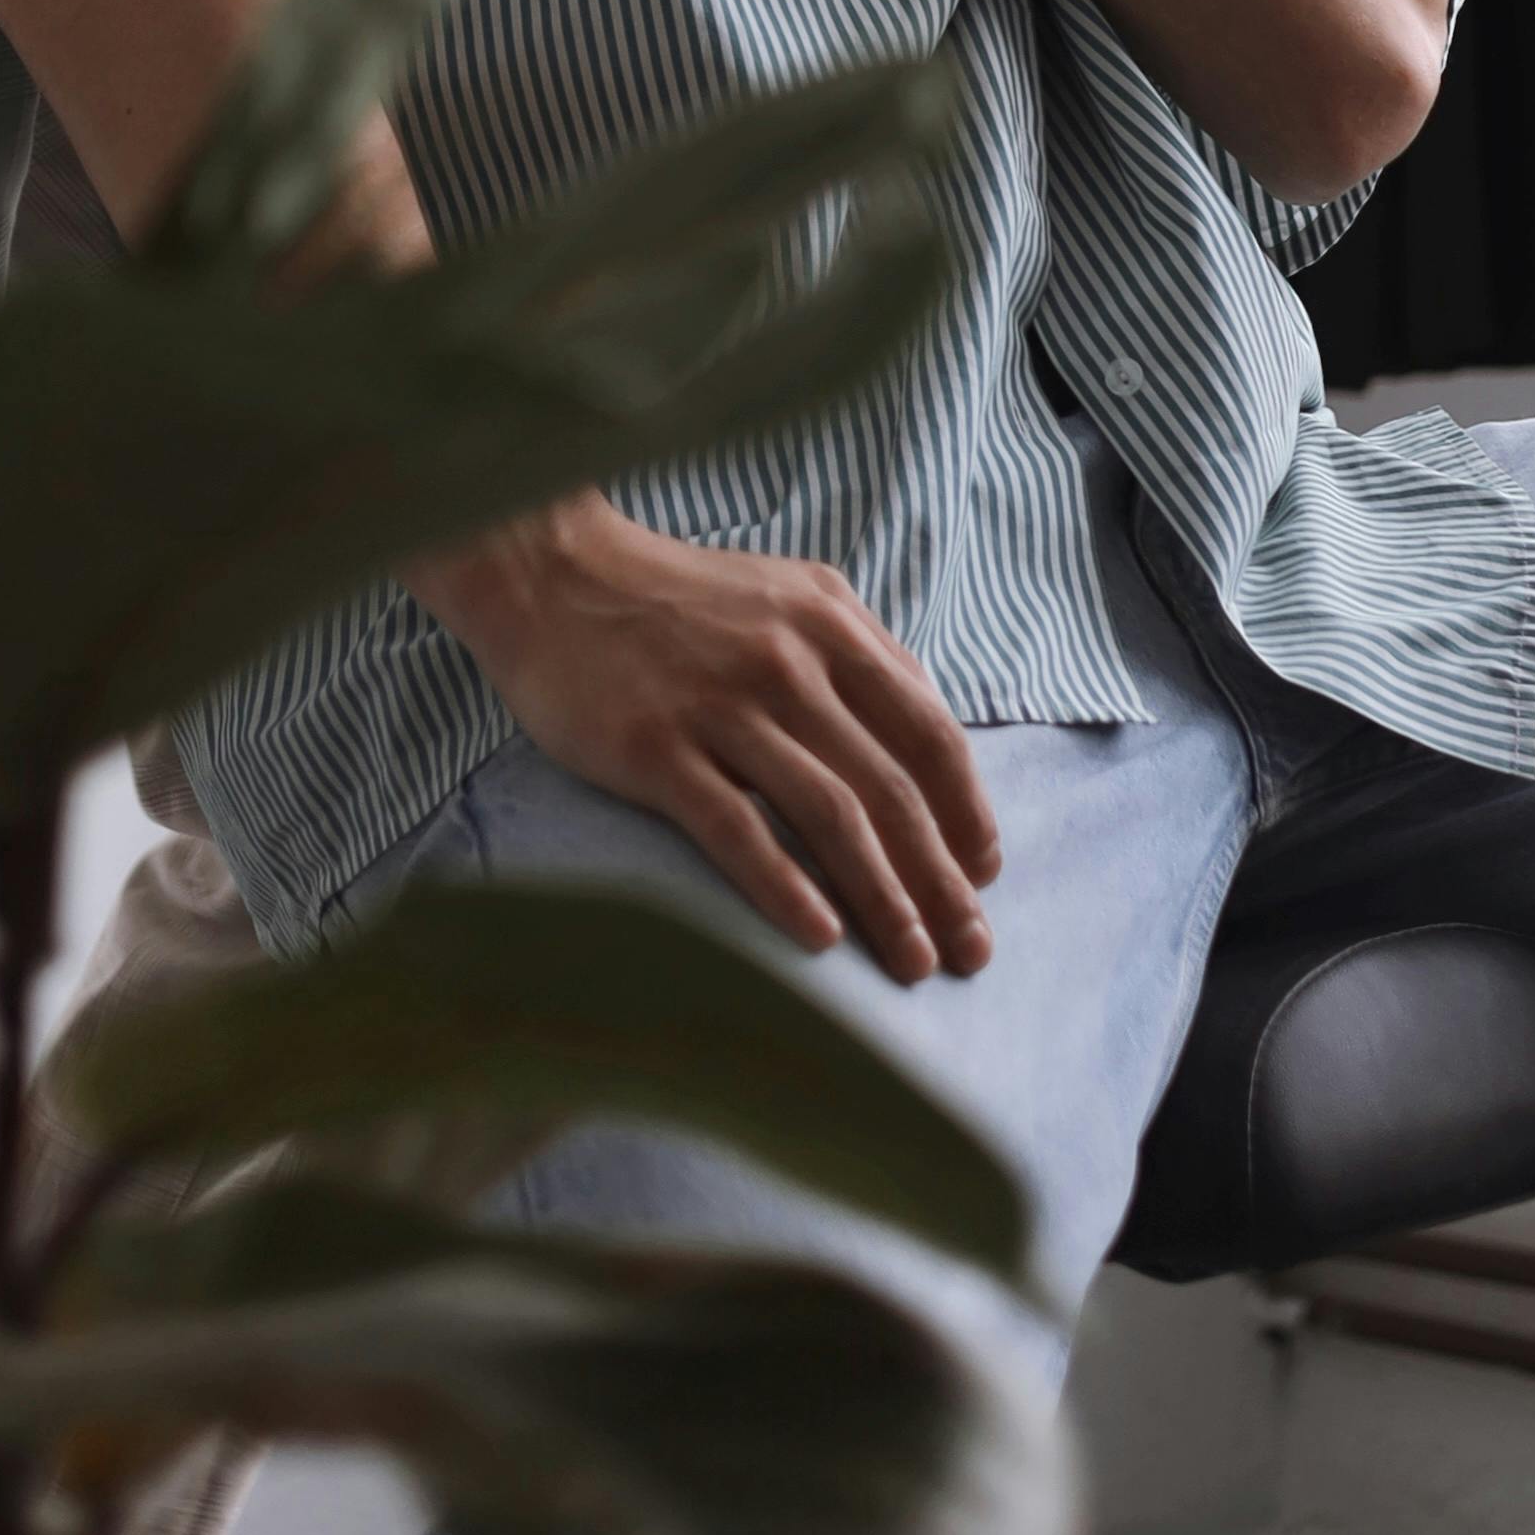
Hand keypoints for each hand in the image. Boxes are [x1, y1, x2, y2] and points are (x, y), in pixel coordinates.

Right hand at [409, 498, 1000, 980]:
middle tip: (970, 950)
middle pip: (890, 788)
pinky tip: (822, 936)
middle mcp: (788, 661)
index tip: (983, 875)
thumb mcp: (787, 595)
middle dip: (941, 879)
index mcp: (831, 624)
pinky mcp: (655, 747)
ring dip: (884, 898)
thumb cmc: (677, 598)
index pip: (929, 732)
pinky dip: (786, 886)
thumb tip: (932, 739)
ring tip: (913, 961)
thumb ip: (860, 655)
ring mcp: (721, 704)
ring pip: (829, 815)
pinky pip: (736, 828)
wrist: (551, 574)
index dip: (967, 812)